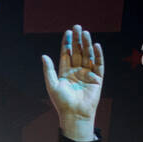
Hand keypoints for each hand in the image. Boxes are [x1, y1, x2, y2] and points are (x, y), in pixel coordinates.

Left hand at [42, 24, 102, 139]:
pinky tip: (96, 45)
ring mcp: (87, 74)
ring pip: (88, 55)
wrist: (74, 114)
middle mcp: (77, 72)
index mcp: (65, 73)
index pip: (66, 54)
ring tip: (85, 33)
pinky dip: (98, 55)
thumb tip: (44, 56)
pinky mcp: (97, 78)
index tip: (68, 32)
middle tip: (77, 27)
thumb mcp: (52, 85)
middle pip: (77, 52)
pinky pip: (99, 64)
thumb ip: (49, 70)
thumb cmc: (62, 102)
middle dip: (77, 40)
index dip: (67, 43)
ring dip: (87, 44)